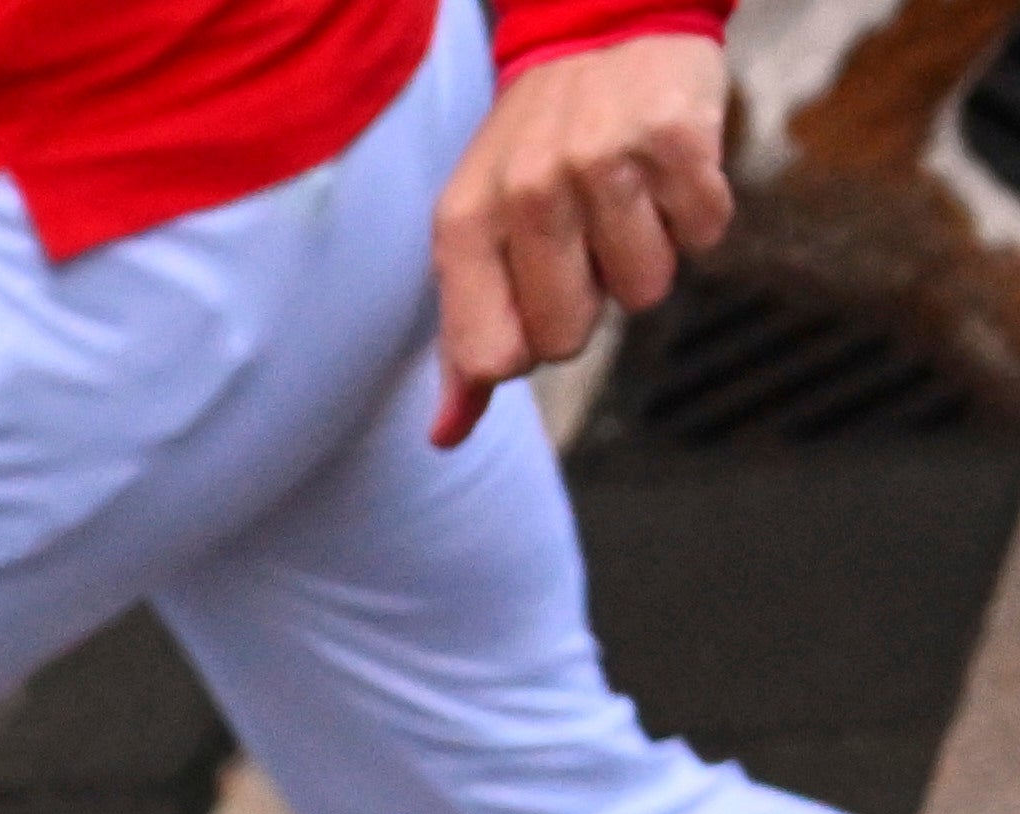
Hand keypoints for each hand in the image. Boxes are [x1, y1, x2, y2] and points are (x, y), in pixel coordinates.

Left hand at [431, 34, 731, 445]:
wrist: (603, 37)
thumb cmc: (531, 156)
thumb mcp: (476, 235)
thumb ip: (464, 338)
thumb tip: (446, 438)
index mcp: (464, 225)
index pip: (491, 358)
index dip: (526, 349)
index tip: (534, 299)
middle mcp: (527, 194)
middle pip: (568, 339)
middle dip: (587, 306)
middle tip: (584, 241)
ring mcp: (603, 164)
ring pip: (645, 292)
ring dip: (647, 257)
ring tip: (624, 199)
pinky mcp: (678, 140)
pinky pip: (704, 234)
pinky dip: (695, 215)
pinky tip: (667, 172)